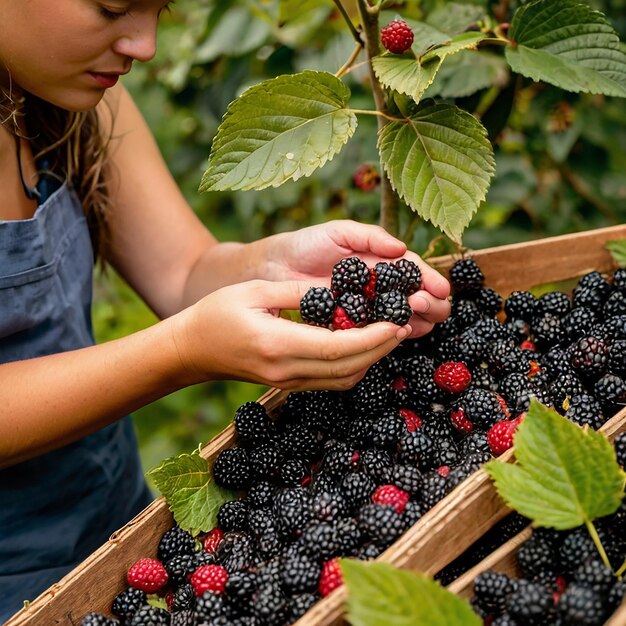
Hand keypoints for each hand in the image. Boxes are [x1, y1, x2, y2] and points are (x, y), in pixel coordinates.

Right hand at [171, 279, 411, 390]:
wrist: (190, 351)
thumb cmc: (215, 314)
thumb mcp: (254, 291)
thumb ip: (297, 291)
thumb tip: (336, 288)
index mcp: (277, 344)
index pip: (337, 347)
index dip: (372, 338)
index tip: (397, 323)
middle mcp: (285, 370)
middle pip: (347, 368)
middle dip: (380, 349)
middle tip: (404, 325)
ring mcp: (286, 382)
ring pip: (342, 379)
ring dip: (370, 360)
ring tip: (389, 334)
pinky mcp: (287, 385)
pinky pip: (329, 381)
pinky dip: (353, 366)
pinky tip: (362, 346)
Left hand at [261, 219, 450, 337]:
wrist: (275, 266)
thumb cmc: (308, 244)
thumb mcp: (341, 232)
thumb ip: (371, 236)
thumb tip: (401, 249)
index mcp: (383, 264)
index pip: (416, 273)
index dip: (430, 280)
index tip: (440, 289)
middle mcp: (381, 288)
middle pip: (420, 299)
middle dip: (430, 303)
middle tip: (421, 302)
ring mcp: (368, 309)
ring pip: (405, 319)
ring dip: (417, 320)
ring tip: (412, 316)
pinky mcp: (352, 327)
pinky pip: (378, 333)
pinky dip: (392, 334)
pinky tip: (397, 333)